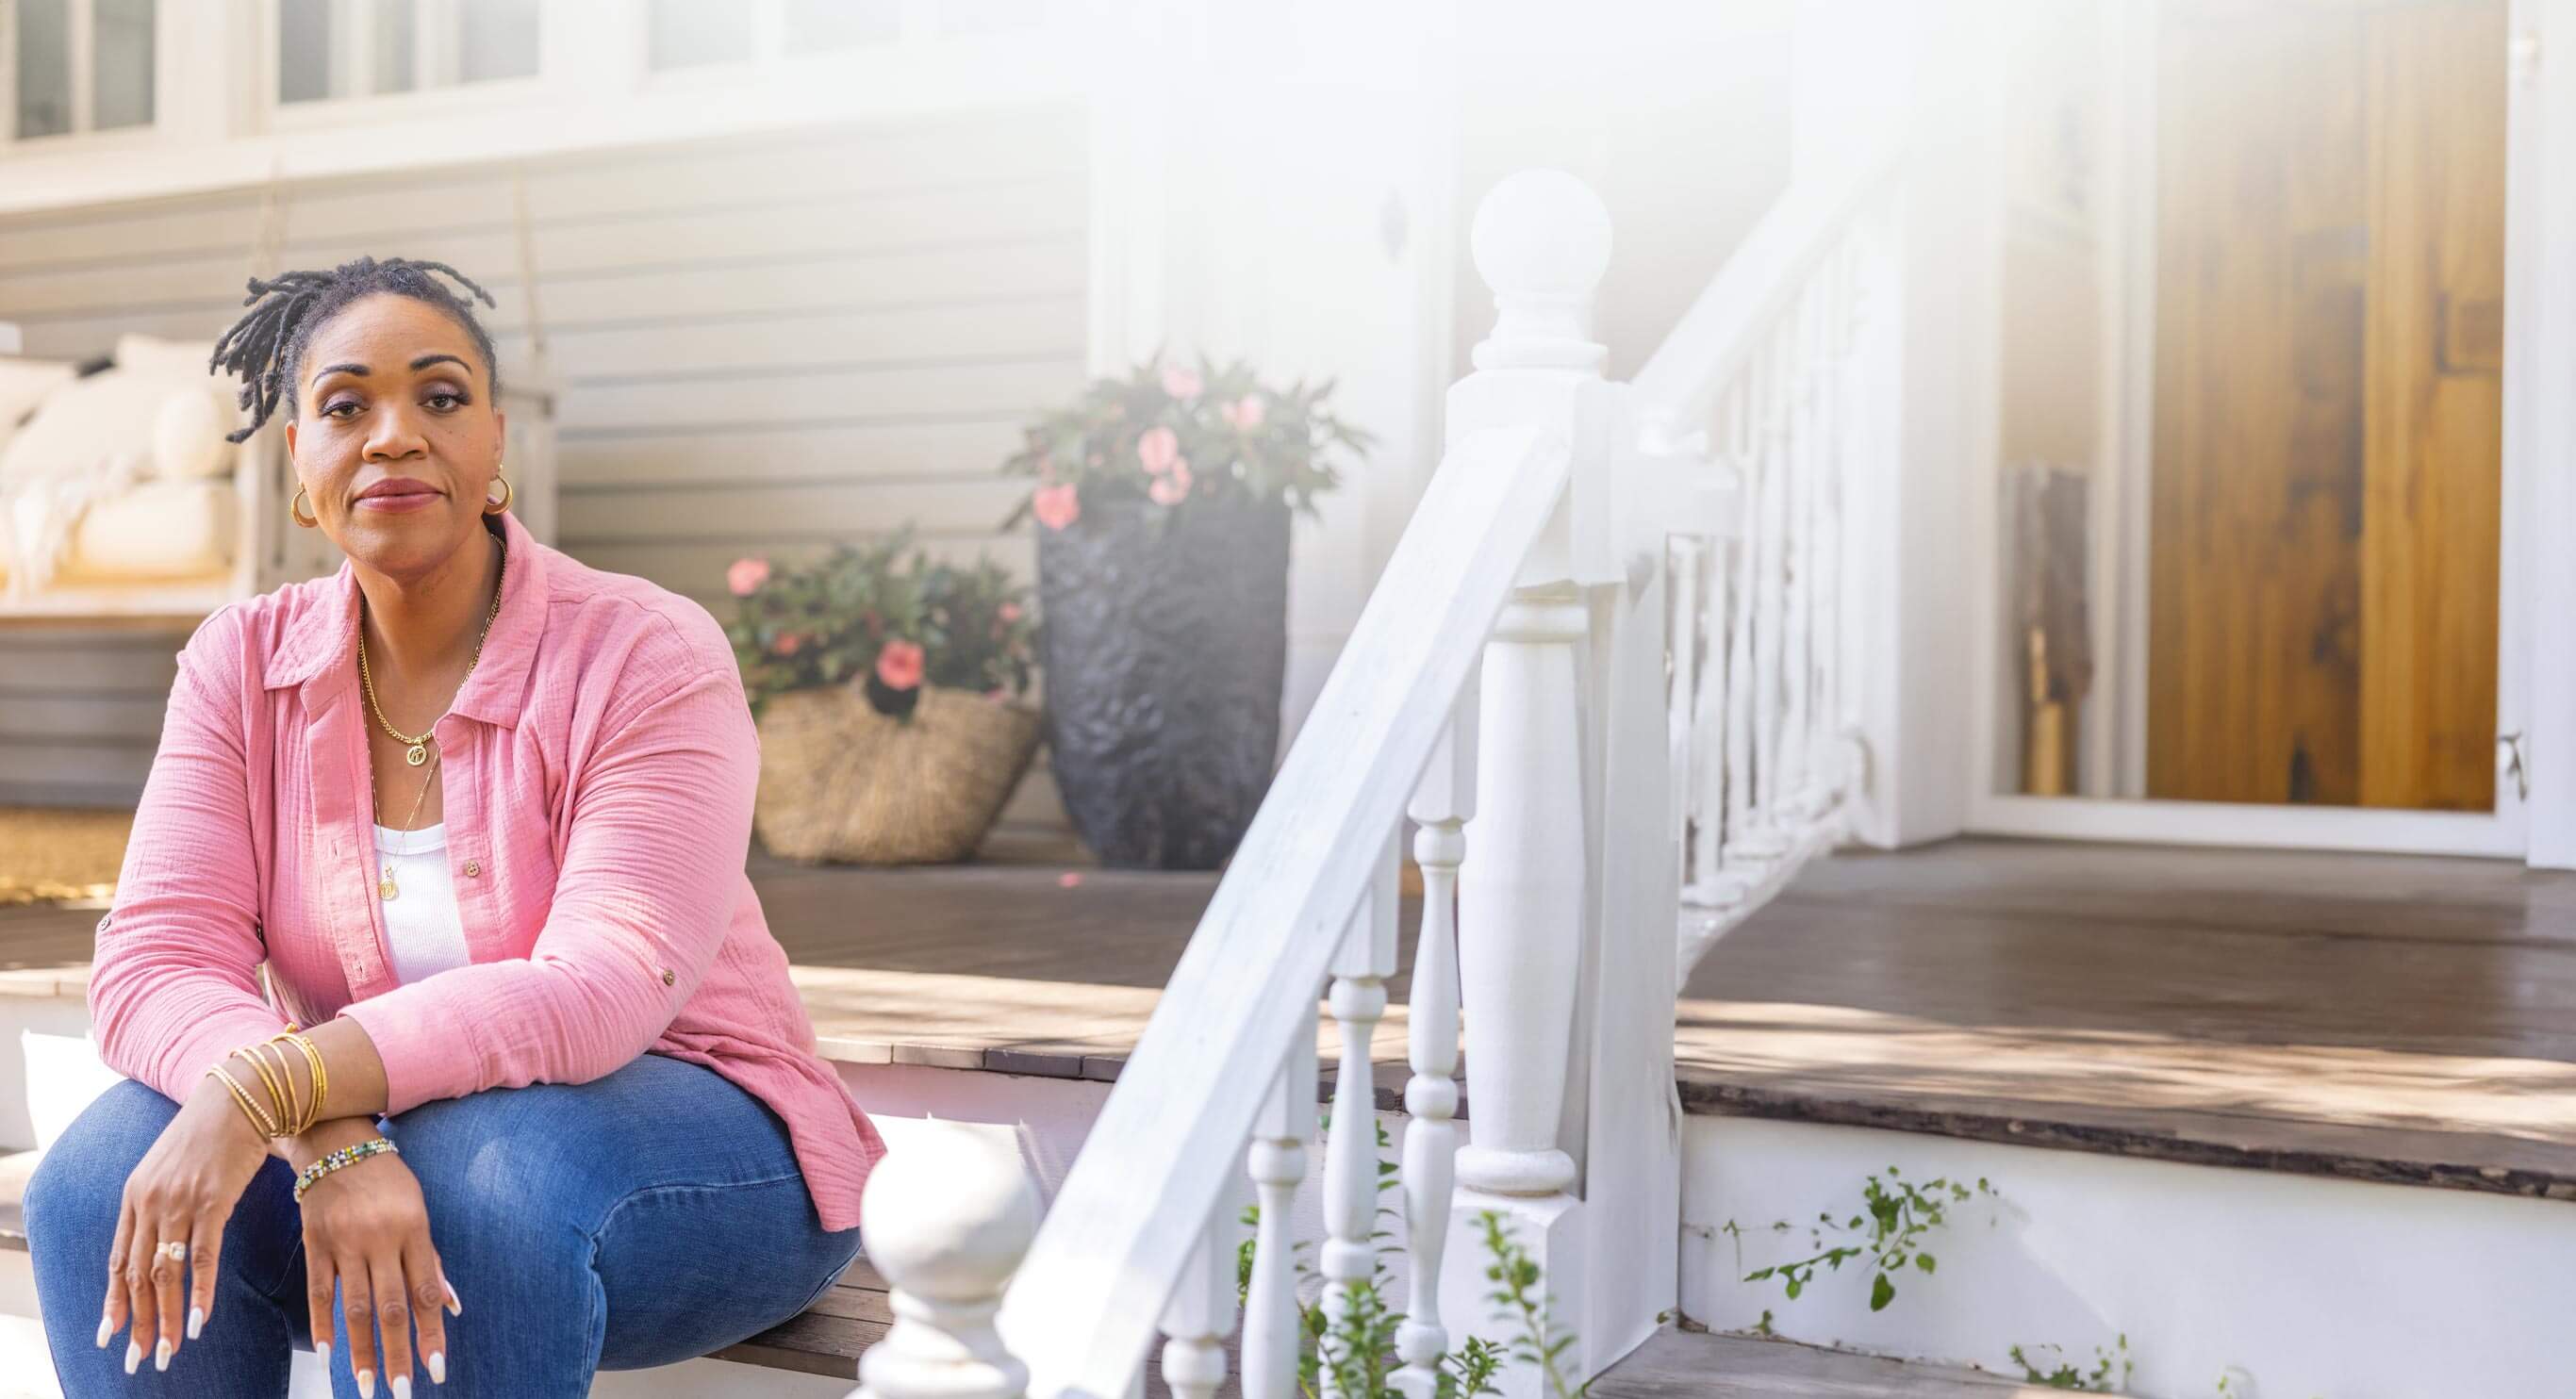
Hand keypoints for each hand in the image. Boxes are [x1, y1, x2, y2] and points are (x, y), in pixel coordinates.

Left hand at [99, 1078, 270, 1373]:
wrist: (242, 1095)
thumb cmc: (213, 1131)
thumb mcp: (171, 1167)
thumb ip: (162, 1203)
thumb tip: (165, 1241)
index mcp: (135, 1195)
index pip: (118, 1261)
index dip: (114, 1302)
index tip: (112, 1335)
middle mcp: (150, 1202)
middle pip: (138, 1275)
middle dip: (137, 1322)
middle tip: (139, 1357)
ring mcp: (180, 1202)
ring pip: (166, 1272)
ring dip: (165, 1317)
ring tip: (168, 1349)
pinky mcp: (213, 1200)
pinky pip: (202, 1256)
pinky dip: (200, 1291)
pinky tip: (199, 1319)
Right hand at [294, 1132, 458, 1393]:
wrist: (337, 1142)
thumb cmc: (388, 1181)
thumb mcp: (418, 1210)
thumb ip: (431, 1261)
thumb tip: (452, 1306)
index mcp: (414, 1229)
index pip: (425, 1293)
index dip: (432, 1334)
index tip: (436, 1370)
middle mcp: (381, 1238)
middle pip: (391, 1306)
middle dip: (398, 1352)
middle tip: (401, 1391)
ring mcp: (345, 1241)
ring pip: (354, 1306)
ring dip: (362, 1350)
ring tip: (367, 1385)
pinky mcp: (314, 1242)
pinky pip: (318, 1290)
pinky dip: (322, 1325)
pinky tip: (327, 1355)